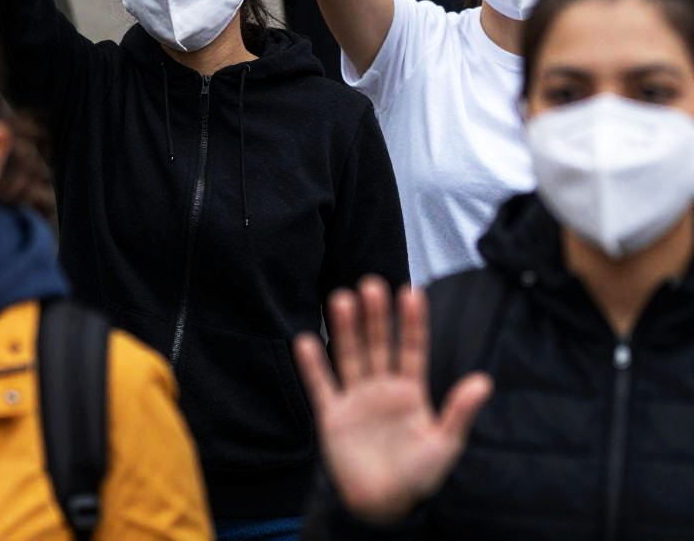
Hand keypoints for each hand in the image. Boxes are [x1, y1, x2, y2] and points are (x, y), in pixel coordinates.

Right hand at [294, 278, 491, 524]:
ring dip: (345, 329)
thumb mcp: (444, 444)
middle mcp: (381, 387)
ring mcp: (355, 398)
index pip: (412, 348)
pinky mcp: (332, 414)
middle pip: (378, 344)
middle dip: (376, 315)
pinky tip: (306, 340)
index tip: (411, 291)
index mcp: (409, 391)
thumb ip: (460, 411)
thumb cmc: (418, 476)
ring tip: (341, 299)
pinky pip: (321, 385)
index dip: (412, 322)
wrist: (382, 507)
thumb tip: (485, 380)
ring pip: (350, 355)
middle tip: (372, 284)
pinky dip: (313, 365)